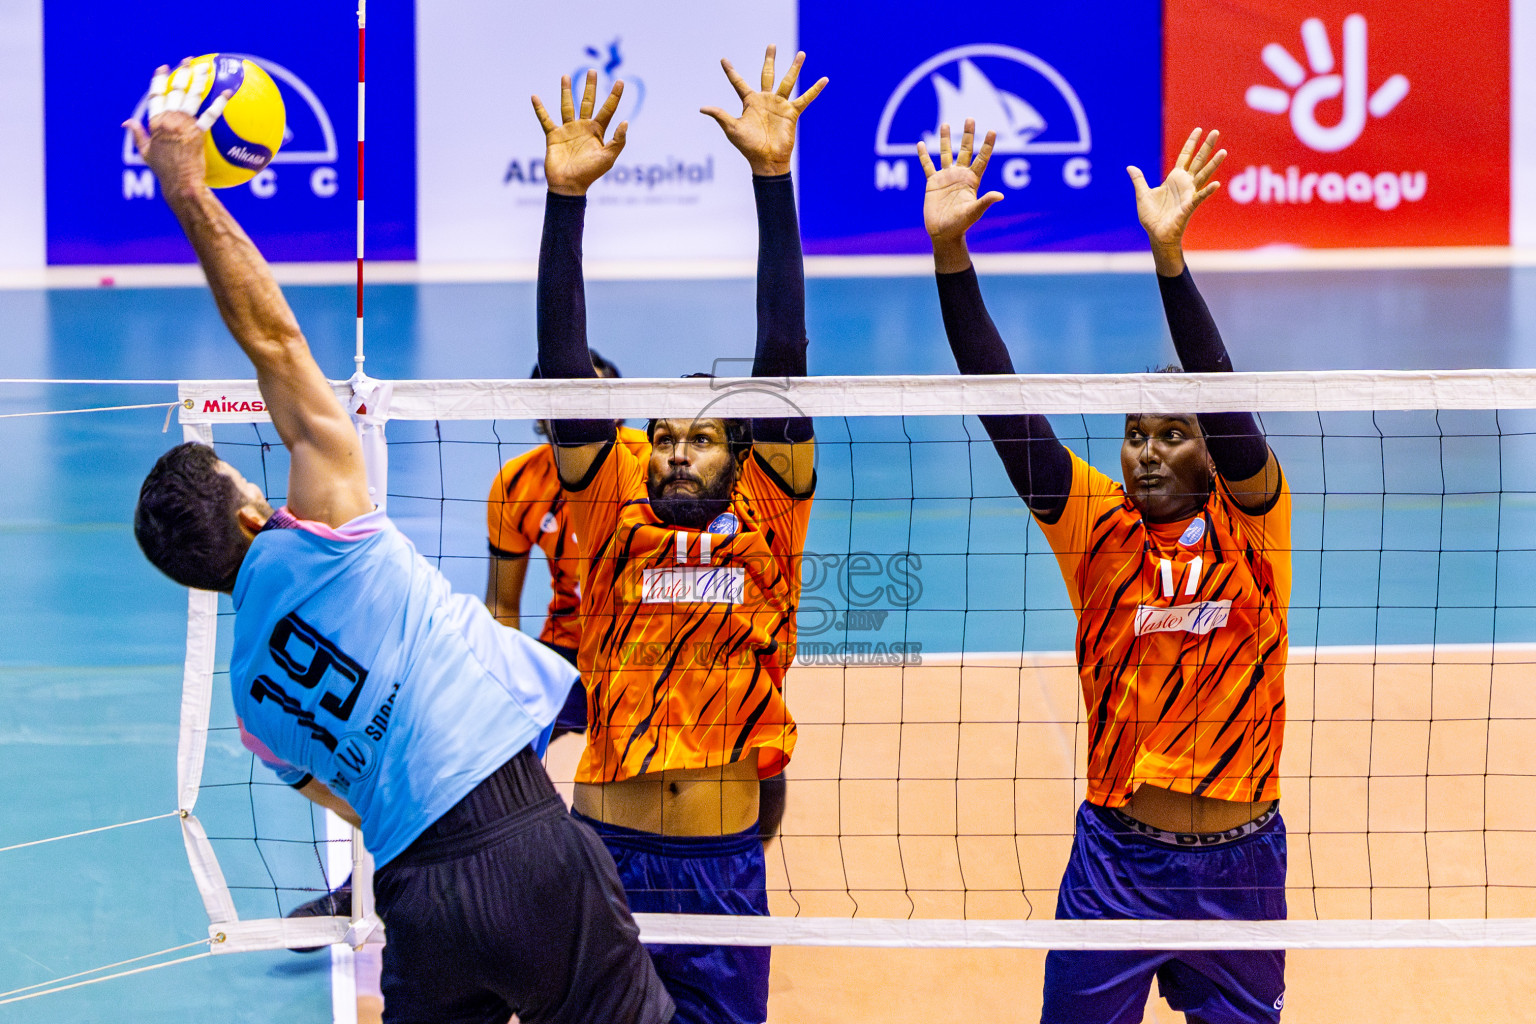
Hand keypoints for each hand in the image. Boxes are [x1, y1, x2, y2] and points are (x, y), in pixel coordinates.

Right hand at [123, 61, 230, 202]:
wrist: (180, 184)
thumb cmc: (164, 172)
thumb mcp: (145, 152)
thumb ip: (137, 134)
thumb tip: (126, 122)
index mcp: (154, 123)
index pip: (156, 96)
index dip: (159, 80)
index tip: (163, 68)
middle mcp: (168, 120)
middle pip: (175, 91)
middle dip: (182, 73)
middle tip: (188, 61)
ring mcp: (183, 126)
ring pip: (191, 97)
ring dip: (199, 80)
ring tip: (206, 68)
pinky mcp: (197, 134)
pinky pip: (210, 115)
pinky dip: (219, 102)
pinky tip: (228, 92)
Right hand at [533, 71, 626, 195]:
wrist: (569, 185)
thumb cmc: (590, 174)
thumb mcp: (608, 158)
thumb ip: (617, 141)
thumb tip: (625, 122)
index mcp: (598, 131)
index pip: (608, 109)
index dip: (614, 95)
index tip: (620, 81)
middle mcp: (583, 127)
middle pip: (588, 102)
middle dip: (590, 86)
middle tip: (593, 71)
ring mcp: (568, 130)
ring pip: (567, 106)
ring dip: (567, 91)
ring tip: (566, 76)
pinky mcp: (554, 136)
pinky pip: (546, 119)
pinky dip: (540, 109)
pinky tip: (535, 97)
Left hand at [701, 45, 825, 175]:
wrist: (766, 160)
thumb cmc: (748, 146)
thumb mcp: (732, 129)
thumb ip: (720, 115)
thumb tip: (702, 108)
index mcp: (750, 102)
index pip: (738, 83)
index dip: (731, 72)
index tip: (724, 60)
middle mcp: (766, 100)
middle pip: (767, 74)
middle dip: (769, 60)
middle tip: (772, 45)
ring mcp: (779, 105)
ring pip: (788, 81)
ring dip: (795, 68)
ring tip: (801, 54)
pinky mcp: (792, 113)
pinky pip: (805, 99)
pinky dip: (815, 90)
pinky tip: (824, 79)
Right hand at [917, 120, 1002, 272]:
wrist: (944, 233)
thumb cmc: (961, 225)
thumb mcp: (974, 212)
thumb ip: (985, 201)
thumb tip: (1000, 195)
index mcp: (972, 180)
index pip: (981, 159)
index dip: (987, 145)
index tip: (992, 131)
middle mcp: (960, 175)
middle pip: (965, 150)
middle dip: (968, 135)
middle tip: (970, 119)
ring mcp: (946, 177)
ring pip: (946, 154)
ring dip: (945, 139)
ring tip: (945, 124)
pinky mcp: (932, 183)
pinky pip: (927, 166)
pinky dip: (924, 155)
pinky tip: (921, 144)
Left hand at [1127, 127, 1224, 271]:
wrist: (1156, 234)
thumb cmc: (1152, 217)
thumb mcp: (1142, 195)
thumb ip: (1139, 180)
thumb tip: (1130, 167)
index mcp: (1174, 178)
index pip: (1185, 156)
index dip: (1191, 143)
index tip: (1199, 129)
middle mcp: (1185, 183)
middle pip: (1198, 161)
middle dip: (1206, 146)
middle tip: (1216, 131)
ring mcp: (1189, 194)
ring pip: (1203, 175)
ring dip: (1213, 164)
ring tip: (1223, 152)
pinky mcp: (1189, 206)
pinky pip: (1199, 197)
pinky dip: (1207, 191)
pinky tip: (1216, 184)